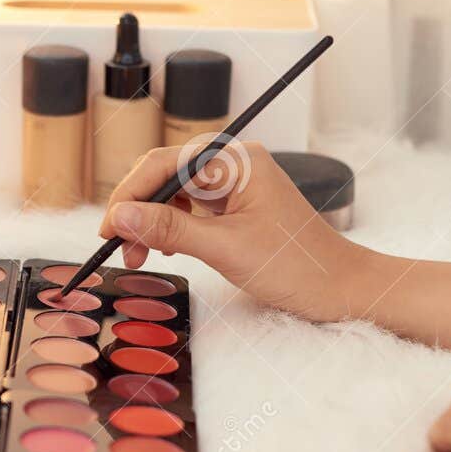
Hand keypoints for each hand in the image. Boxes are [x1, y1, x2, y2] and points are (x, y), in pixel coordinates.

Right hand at [100, 141, 370, 321]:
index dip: (129, 195)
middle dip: (138, 209)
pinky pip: (191, 209)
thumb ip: (169, 230)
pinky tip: (167, 250)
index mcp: (237, 161)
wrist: (342, 290)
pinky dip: (172, 228)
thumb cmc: (298, 267)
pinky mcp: (237, 207)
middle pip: (166, 174)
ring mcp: (236, 186)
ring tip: (142, 255)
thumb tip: (120, 216)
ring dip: (152, 222)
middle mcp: (234, 165)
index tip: (108, 230)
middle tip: (122, 248)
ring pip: (175, 193)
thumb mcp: (225, 249)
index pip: (164, 164)